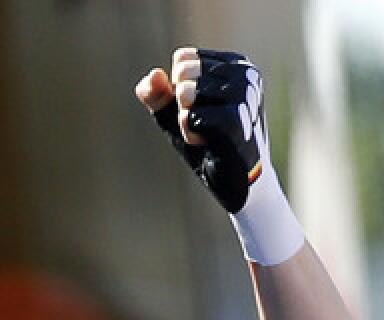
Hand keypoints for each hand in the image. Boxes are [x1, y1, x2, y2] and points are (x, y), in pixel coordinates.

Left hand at [136, 48, 269, 213]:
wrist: (233, 180)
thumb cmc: (206, 142)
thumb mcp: (174, 114)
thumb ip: (156, 93)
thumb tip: (153, 74)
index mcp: (235, 64)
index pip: (184, 59)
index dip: (176, 88)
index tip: (198, 108)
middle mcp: (246, 75)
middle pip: (185, 74)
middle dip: (181, 103)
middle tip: (202, 124)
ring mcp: (246, 98)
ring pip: (189, 93)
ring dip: (185, 118)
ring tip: (203, 134)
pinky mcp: (240, 123)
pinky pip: (194, 116)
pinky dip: (189, 130)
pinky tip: (202, 141)